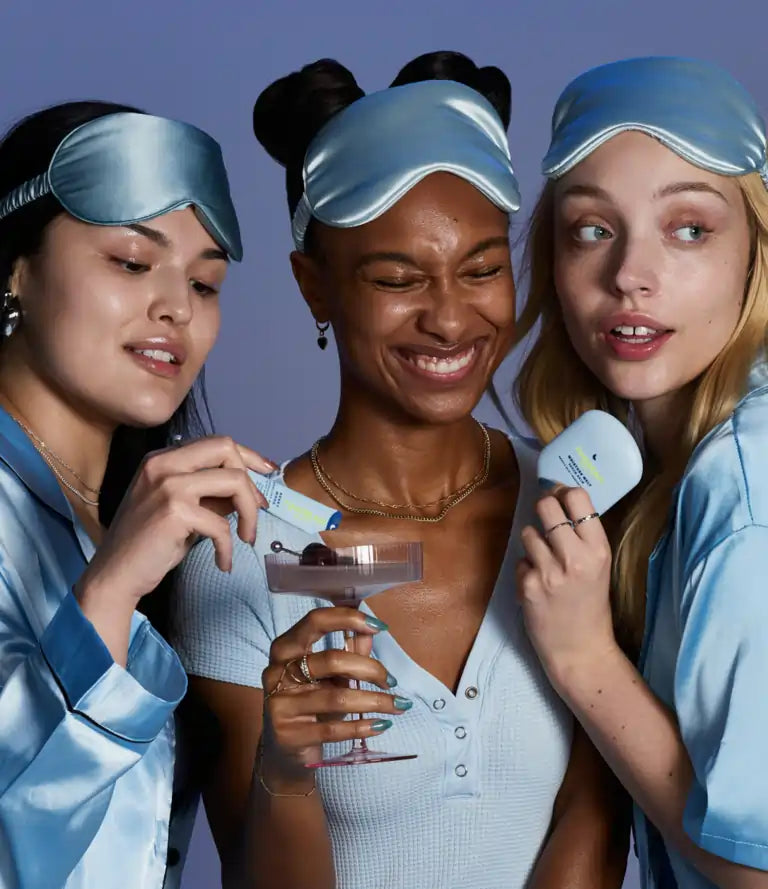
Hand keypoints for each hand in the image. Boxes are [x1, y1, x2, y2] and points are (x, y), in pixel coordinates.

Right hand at [78, 436, 274, 605]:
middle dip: (251, 480)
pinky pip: (221, 525)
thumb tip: (251, 491)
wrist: (116, 574)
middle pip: (227, 449)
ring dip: (250, 514)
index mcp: (164, 459)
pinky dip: (228, 548)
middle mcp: (163, 464)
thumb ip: (212, 494)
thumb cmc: (149, 543)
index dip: (248, 456)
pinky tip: (223, 562)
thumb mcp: (183, 509)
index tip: (268, 474)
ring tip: (247, 538)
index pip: (217, 443)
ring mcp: (168, 485)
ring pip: (234, 481)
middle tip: (257, 510)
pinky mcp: (173, 512)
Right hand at [261, 607, 407, 773]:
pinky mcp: (288, 735)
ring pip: (337, 697)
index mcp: (285, 648)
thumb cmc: (311, 704)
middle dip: (370, 669)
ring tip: (398, 704)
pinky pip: (333, 729)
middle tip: (392, 680)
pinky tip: (381, 724)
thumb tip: (371, 630)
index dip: (348, 619)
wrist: (286, 752)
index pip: (315, 621)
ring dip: (375, 701)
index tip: (380, 627)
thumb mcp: (329, 676)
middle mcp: (276, 672)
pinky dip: (362, 726)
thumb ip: (349, 651)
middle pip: (331, 660)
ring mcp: (279, 704)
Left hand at [516, 485, 616, 686]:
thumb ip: (583, 537)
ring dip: (533, 542)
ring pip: (528, 532)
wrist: (580, 650)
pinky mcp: (529, 585)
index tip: (559, 495)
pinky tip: (538, 585)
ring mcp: (550, 572)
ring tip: (544, 561)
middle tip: (546, 520)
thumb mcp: (599, 567)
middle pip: (546, 506)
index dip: (563, 492)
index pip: (578, 498)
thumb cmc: (591, 606)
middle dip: (543, 509)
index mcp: (598, 549)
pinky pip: (521, 561)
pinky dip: (526, 569)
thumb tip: (561, 499)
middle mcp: (575, 557)